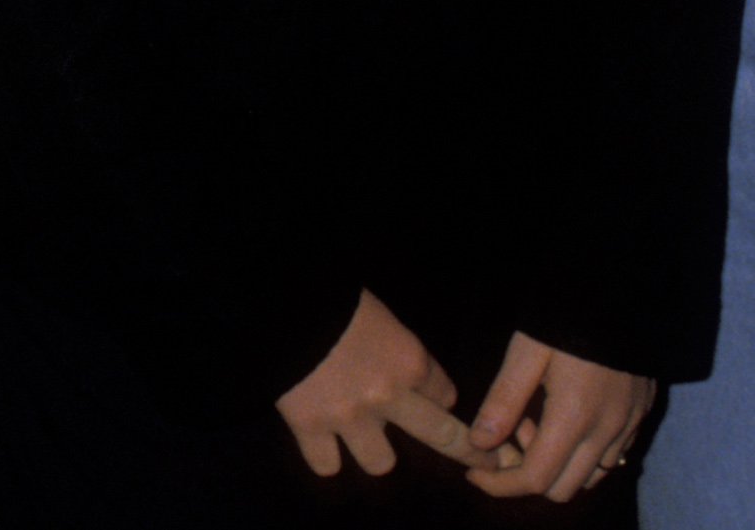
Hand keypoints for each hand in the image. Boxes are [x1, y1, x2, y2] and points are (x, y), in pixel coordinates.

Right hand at [275, 289, 506, 479]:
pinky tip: (320, 442)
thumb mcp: (373, 308)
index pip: (444, 391)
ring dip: (372, 450)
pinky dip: (324, 455)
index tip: (433, 398)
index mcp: (407, 358)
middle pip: (445, 437)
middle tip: (487, 464)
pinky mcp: (310, 426)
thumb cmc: (324, 294)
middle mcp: (388, 395)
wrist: (273, 301)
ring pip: (381, 463)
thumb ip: (390, 340)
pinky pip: (327, 465)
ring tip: (357, 437)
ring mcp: (349, 417)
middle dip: (470, 453)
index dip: (437, 394)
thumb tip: (389, 357)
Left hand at [465, 333, 653, 503]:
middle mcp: (606, 433)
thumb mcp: (526, 353)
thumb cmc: (565, 319)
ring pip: (589, 478)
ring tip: (534, 421)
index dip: (501, 484)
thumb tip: (480, 442)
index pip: (537, 478)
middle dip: (527, 474)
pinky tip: (563, 419)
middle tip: (507, 435)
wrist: (620, 297)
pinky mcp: (638, 420)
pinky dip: (581, 455)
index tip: (475, 473)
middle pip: (563, 488)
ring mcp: (627, 429)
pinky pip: (609, 459)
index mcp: (574, 418)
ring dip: (556, 465)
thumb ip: (503, 401)